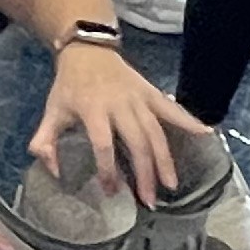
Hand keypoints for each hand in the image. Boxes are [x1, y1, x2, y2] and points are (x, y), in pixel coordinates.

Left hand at [32, 40, 200, 206]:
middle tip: (149, 200)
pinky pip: (171, 109)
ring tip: (170, 184)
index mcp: (93, 110)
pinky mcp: (151, 92)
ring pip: (156, 131)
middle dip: (144, 172)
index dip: (108, 169)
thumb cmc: (69, 86)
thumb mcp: (51, 111)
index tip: (111, 190)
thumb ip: (44, 142)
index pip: (103, 144)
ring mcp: (139, 97)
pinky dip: (189, 120)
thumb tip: (52, 171)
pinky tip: (206, 133)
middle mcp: (119, 104)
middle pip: (137, 141)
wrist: (88, 49)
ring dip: (164, 159)